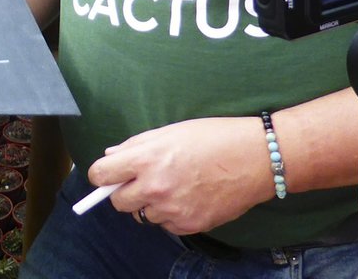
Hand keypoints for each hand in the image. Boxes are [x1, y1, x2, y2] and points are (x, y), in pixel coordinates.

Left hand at [87, 116, 273, 234]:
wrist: (256, 159)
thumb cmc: (214, 137)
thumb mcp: (171, 131)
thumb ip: (136, 145)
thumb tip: (111, 157)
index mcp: (147, 158)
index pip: (101, 175)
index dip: (102, 175)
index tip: (107, 175)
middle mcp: (155, 187)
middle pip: (118, 202)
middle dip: (124, 191)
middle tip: (141, 180)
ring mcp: (172, 209)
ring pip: (143, 215)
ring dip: (151, 203)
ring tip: (174, 185)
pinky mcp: (188, 225)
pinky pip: (166, 224)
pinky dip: (171, 214)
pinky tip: (189, 196)